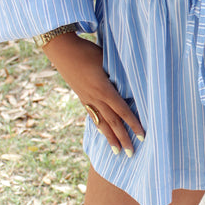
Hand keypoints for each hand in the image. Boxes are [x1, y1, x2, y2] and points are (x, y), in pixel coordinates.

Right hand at [42, 33, 144, 155]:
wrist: (62, 49)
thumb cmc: (88, 51)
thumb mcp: (108, 60)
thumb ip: (120, 74)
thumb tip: (135, 83)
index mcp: (104, 90)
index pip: (123, 111)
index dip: (133, 124)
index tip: (142, 136)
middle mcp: (95, 98)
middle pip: (113, 123)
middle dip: (123, 139)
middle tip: (131, 154)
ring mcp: (87, 99)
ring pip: (101, 123)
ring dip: (110, 138)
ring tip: (117, 152)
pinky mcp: (81, 97)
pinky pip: (93, 116)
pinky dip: (100, 127)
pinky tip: (103, 133)